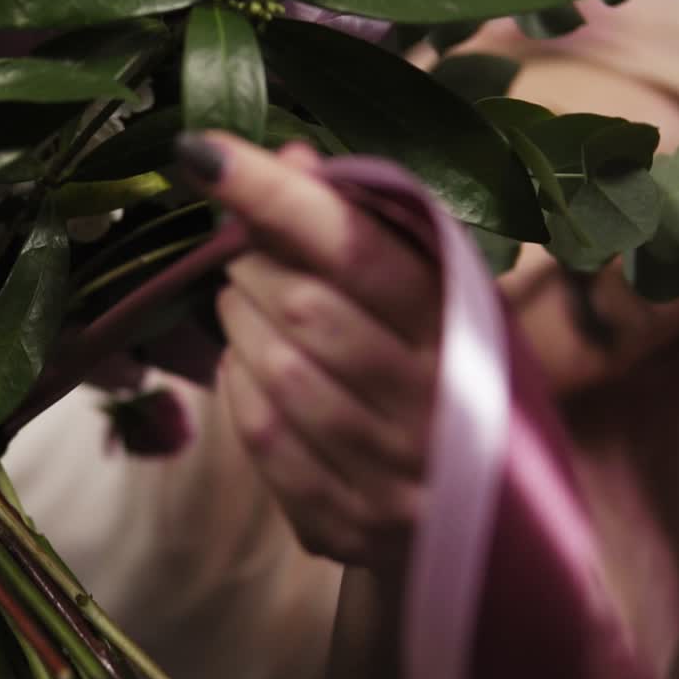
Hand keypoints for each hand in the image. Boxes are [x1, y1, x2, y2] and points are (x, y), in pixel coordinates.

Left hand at [177, 131, 440, 571]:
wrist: (477, 519)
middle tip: (247, 256)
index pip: (356, 246)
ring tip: (244, 307)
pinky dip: (238, 391)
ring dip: (239, 324)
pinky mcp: (350, 525)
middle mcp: (439, 403)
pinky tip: (246, 370)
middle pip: (303, 306)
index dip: (272, 196)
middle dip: (252, 266)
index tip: (200, 154)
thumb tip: (286, 157)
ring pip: (276, 372)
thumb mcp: (425, 294)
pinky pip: (263, 440)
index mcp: (463, 325)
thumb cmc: (436, 374)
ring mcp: (396, 474)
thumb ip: (361, 226)